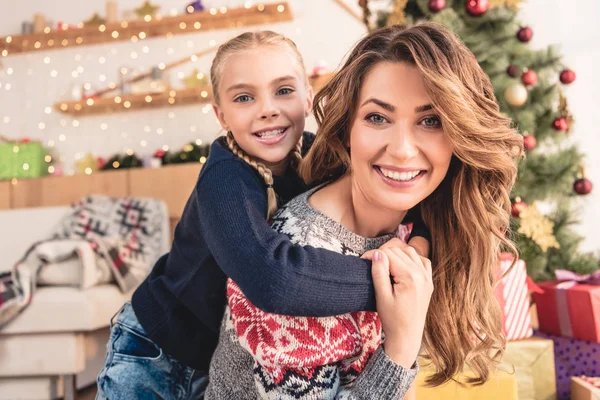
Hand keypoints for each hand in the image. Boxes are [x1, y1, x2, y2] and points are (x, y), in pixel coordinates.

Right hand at [364, 246, 432, 368]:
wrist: (407, 336)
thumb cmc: (392, 319)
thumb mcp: (381, 296)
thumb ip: (379, 272)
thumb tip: (377, 253)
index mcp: (410, 277)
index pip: (389, 254)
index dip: (373, 254)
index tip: (362, 260)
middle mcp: (421, 274)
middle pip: (399, 250)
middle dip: (383, 252)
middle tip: (370, 262)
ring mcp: (427, 277)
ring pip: (410, 251)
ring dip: (396, 252)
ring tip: (383, 262)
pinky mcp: (428, 281)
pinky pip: (422, 260)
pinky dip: (411, 257)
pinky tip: (401, 264)